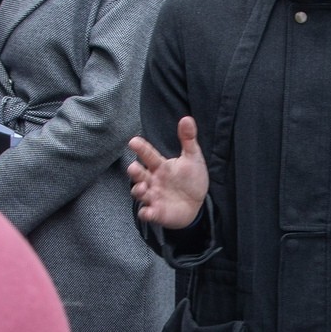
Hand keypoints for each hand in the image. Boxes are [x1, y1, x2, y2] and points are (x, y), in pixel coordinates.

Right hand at [127, 116, 208, 230]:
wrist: (197, 204)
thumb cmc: (191, 179)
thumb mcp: (192, 158)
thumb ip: (188, 139)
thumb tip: (187, 118)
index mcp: (160, 166)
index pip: (148, 155)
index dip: (141, 149)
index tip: (133, 141)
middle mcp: (153, 180)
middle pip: (139, 175)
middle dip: (134, 172)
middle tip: (133, 167)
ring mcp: (153, 197)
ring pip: (139, 193)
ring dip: (138, 191)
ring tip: (142, 188)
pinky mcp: (157, 212)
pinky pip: (147, 213)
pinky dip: (146, 213)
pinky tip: (148, 212)